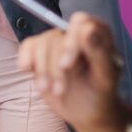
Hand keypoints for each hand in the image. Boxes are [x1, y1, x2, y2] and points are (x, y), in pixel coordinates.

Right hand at [17, 12, 126, 130]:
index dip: (71, 41)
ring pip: (42, 43)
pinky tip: (28, 69)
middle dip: (55, 66)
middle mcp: (75, 32)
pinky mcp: (41, 51)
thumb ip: (99, 51)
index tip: (66, 65)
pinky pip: (28, 46)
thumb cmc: (101, 92)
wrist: (87, 110)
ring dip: (43, 71)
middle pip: (56, 36)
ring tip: (51, 92)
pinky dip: (26, 58)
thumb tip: (89, 29)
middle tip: (60, 90)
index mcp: (97, 32)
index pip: (80, 22)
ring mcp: (57, 40)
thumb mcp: (105, 77)